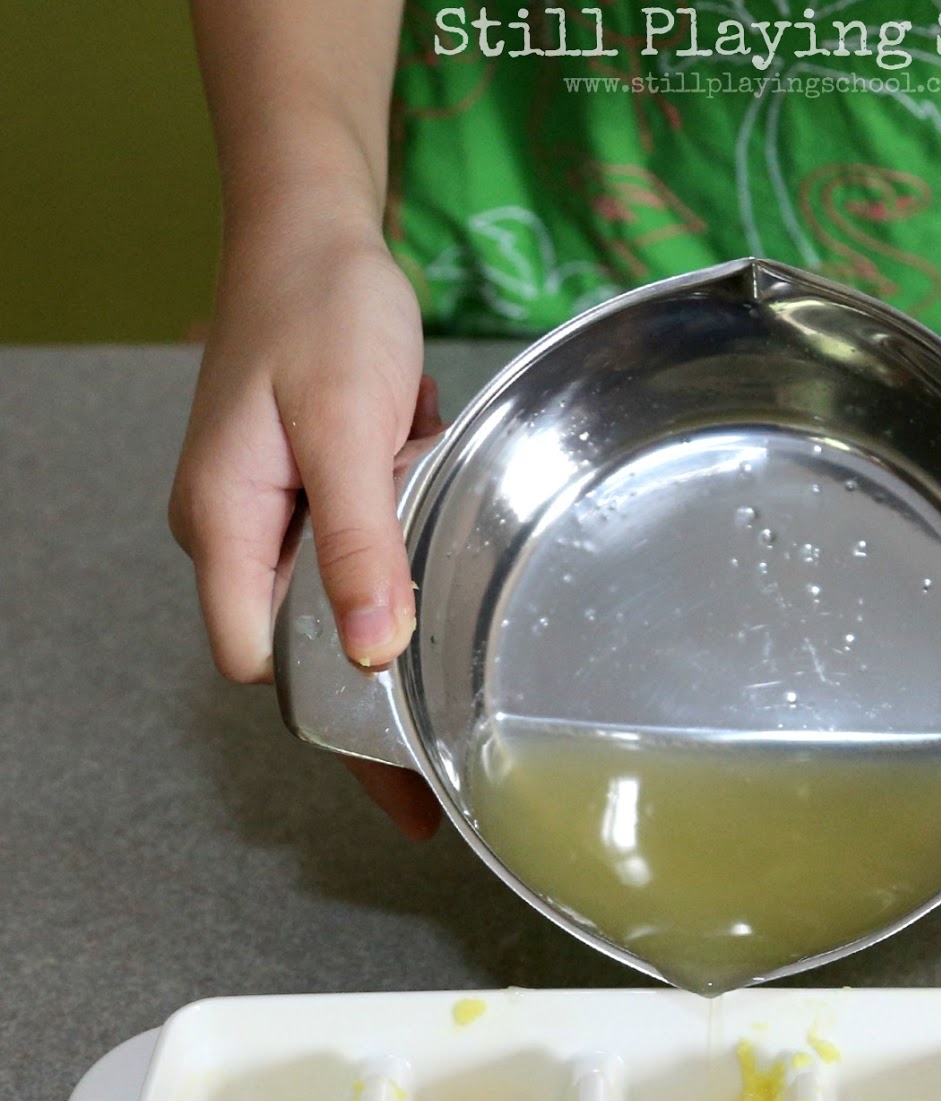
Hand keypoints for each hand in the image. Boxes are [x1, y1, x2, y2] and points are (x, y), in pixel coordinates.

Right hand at [168, 221, 441, 838]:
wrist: (318, 231)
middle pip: (300, 653)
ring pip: (333, 609)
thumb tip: (371, 648)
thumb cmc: (319, 311)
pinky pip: (356, 561)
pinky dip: (399, 580)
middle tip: (442, 772)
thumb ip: (356, 538)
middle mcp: (240, 534)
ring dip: (391, 644)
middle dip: (368, 714)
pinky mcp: (315, 493)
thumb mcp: (346, 427)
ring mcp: (276, 515)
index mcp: (225, 527)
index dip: (329, 720)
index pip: (263, 663)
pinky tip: (448, 596)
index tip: (404, 768)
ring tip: (458, 708)